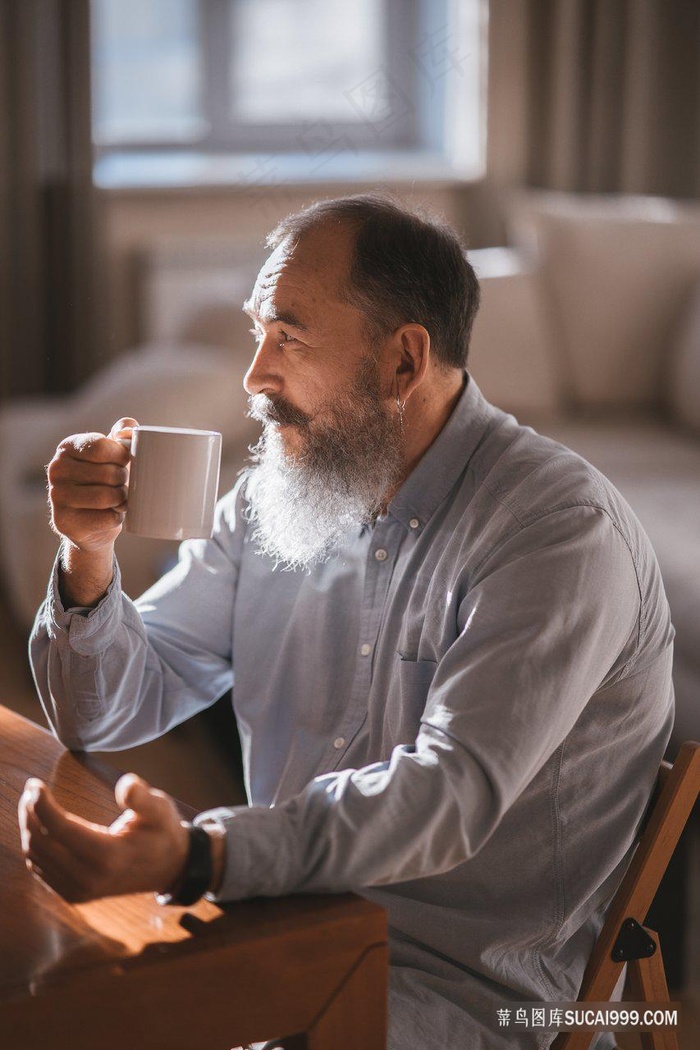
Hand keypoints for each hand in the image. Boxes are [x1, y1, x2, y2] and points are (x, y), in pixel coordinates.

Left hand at [18, 773, 188, 902]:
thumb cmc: (163, 833)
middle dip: (30, 813)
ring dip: (29, 828)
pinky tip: (38, 826)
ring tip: (32, 802)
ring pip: (37, 857)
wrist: (169, 869)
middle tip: (31, 789)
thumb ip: (142, 798)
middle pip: (42, 843)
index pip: (60, 829)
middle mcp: (89, 878)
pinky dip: (34, 846)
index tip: (34, 784)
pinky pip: (41, 870)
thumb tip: (126, 785)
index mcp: (109, 856)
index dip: (42, 805)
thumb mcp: (161, 809)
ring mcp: (79, 890)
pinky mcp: (73, 895)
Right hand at [47, 417, 137, 555]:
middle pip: (109, 474)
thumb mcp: (113, 452)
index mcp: (68, 447)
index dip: (122, 456)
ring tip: (119, 498)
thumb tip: (129, 431)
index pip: (102, 447)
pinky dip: (117, 518)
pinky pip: (107, 518)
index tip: (124, 462)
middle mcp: (57, 469)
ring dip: (122, 499)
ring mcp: (57, 496)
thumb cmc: (105, 481)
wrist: (92, 523)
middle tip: (121, 484)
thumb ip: (123, 433)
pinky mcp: (64, 521)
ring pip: (108, 497)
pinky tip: (111, 514)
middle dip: (123, 480)